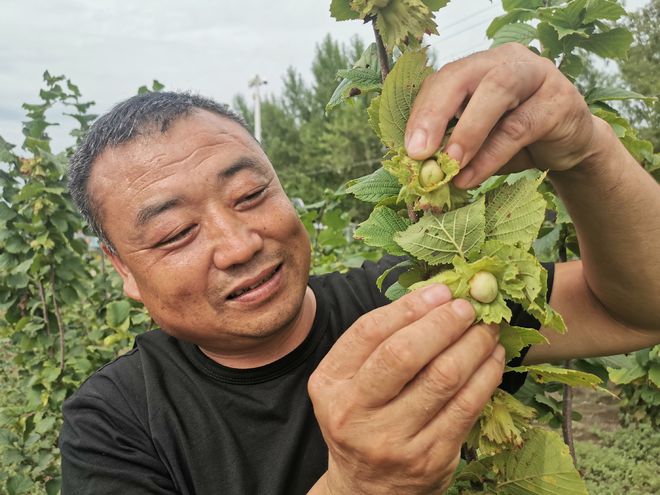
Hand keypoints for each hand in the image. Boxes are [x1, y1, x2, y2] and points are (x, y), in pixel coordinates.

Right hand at [307, 285, 504, 494]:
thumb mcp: (349, 382)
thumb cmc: (362, 419)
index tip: (440, 291)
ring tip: (487, 328)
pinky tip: (493, 359)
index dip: (409, 307)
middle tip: (468, 307)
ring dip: (473, 345)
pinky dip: (486, 375)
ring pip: (443, 378)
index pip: (369, 332)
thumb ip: (379, 342)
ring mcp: (393, 440)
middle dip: (443, 323)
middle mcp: (355, 414)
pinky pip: (466, 407)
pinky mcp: (430, 459)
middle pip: (403, 354)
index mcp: (330, 385)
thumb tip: (434, 297)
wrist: (366, 488)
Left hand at [405, 42, 599, 188]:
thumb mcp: (478, 143)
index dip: (423, 113)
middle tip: (419, 152)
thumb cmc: (516, 143)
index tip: (409, 149)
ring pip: (495, 92)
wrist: (571, 148)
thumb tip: (418, 169)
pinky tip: (472, 177)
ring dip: (466, 132)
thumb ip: (452, 147)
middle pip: (462, 76)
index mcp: (480, 66)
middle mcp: (506, 61)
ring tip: (448, 166)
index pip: (443, 80)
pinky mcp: (560, 100)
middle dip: (435, 113)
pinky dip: (490, 155)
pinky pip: (519, 127)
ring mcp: (537, 75)